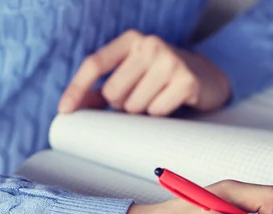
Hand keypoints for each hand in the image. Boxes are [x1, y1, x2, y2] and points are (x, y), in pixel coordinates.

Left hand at [58, 30, 230, 115]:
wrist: (207, 78)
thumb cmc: (162, 79)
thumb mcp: (132, 75)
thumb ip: (102, 89)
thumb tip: (72, 107)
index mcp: (131, 40)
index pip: (95, 64)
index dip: (77, 88)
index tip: (65, 110)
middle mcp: (149, 45)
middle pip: (113, 92)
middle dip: (122, 104)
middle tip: (140, 98)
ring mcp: (169, 61)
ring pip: (134, 106)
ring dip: (142, 111)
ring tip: (157, 98)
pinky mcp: (186, 81)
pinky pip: (157, 111)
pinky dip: (161, 114)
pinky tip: (172, 102)